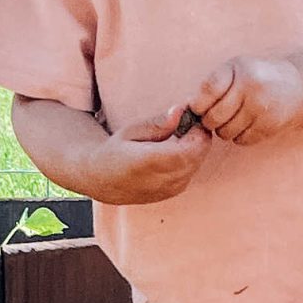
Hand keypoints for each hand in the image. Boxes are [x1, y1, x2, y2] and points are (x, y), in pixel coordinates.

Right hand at [89, 106, 212, 203]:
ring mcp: (170, 189)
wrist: (103, 181)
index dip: (198, 131)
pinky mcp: (173, 193)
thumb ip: (158, 123)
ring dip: (194, 148)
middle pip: (199, 154)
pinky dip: (189, 159)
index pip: (193, 147)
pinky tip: (174, 151)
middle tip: (186, 123)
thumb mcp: (131, 131)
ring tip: (177, 137)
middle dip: (198, 137)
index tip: (191, 118)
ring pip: (198, 163)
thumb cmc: (115, 152)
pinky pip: (191, 172)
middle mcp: (163, 179)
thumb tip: (181, 110)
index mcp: (151, 162)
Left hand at [188, 55, 302, 145]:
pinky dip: (240, 137)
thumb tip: (186, 108)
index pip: (207, 91)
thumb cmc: (260, 77)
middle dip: (210, 121)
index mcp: (239, 69)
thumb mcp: (238, 68)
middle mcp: (250, 87)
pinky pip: (241, 141)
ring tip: (234, 119)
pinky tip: (247, 125)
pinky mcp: (269, 126)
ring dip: (225, 130)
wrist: (300, 86)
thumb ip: (215, 84)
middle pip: (213, 117)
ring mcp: (261, 108)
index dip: (198, 104)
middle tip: (215, 117)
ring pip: (225, 132)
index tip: (199, 108)